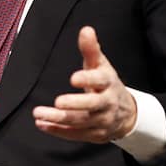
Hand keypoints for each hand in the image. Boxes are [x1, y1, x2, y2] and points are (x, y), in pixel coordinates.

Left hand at [33, 26, 136, 142]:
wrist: (126, 113)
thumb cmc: (107, 84)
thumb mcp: (101, 65)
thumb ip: (91, 49)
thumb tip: (86, 30)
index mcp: (108, 83)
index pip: (100, 80)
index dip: (88, 79)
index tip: (73, 78)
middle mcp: (107, 103)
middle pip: (92, 105)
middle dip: (74, 104)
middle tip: (57, 102)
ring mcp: (102, 121)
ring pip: (80, 122)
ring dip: (58, 119)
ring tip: (39, 113)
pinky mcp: (95, 135)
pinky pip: (75, 134)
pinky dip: (58, 130)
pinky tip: (43, 124)